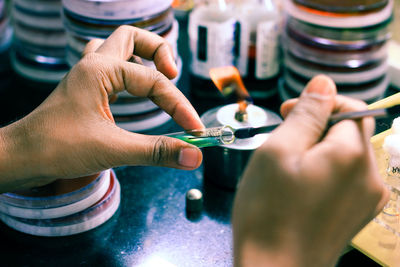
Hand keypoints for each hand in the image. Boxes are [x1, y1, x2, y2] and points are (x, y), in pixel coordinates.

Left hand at [0, 26, 202, 191]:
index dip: (179, 106)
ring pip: (119, 48)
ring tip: (160, 78)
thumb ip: (156, 151)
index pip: (154, 82)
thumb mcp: (113, 149)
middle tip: (173, 76)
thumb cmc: (57, 148)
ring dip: (142, 57)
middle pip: (133, 38)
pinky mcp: (86, 90)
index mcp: (100, 70)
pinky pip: (110, 68)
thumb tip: (194, 155)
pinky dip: (128, 75)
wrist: (22, 157)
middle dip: (159, 52)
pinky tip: (135, 94)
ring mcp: (88, 76)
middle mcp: (94, 65)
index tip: (195, 129)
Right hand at [232, 75, 388, 266]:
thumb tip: (324, 82)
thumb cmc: (268, 211)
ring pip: (346, 155)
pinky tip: (298, 186)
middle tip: (283, 141)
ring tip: (287, 167)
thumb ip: (306, 113)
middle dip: (317, 127)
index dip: (318, 103)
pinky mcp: (357, 215)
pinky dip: (324, 171)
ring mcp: (367, 200)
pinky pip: (345, 178)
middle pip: (350, 131)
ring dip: (318, 149)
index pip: (350, 107)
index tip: (288, 112)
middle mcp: (370, 177)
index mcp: (352, 155)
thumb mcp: (278, 151)